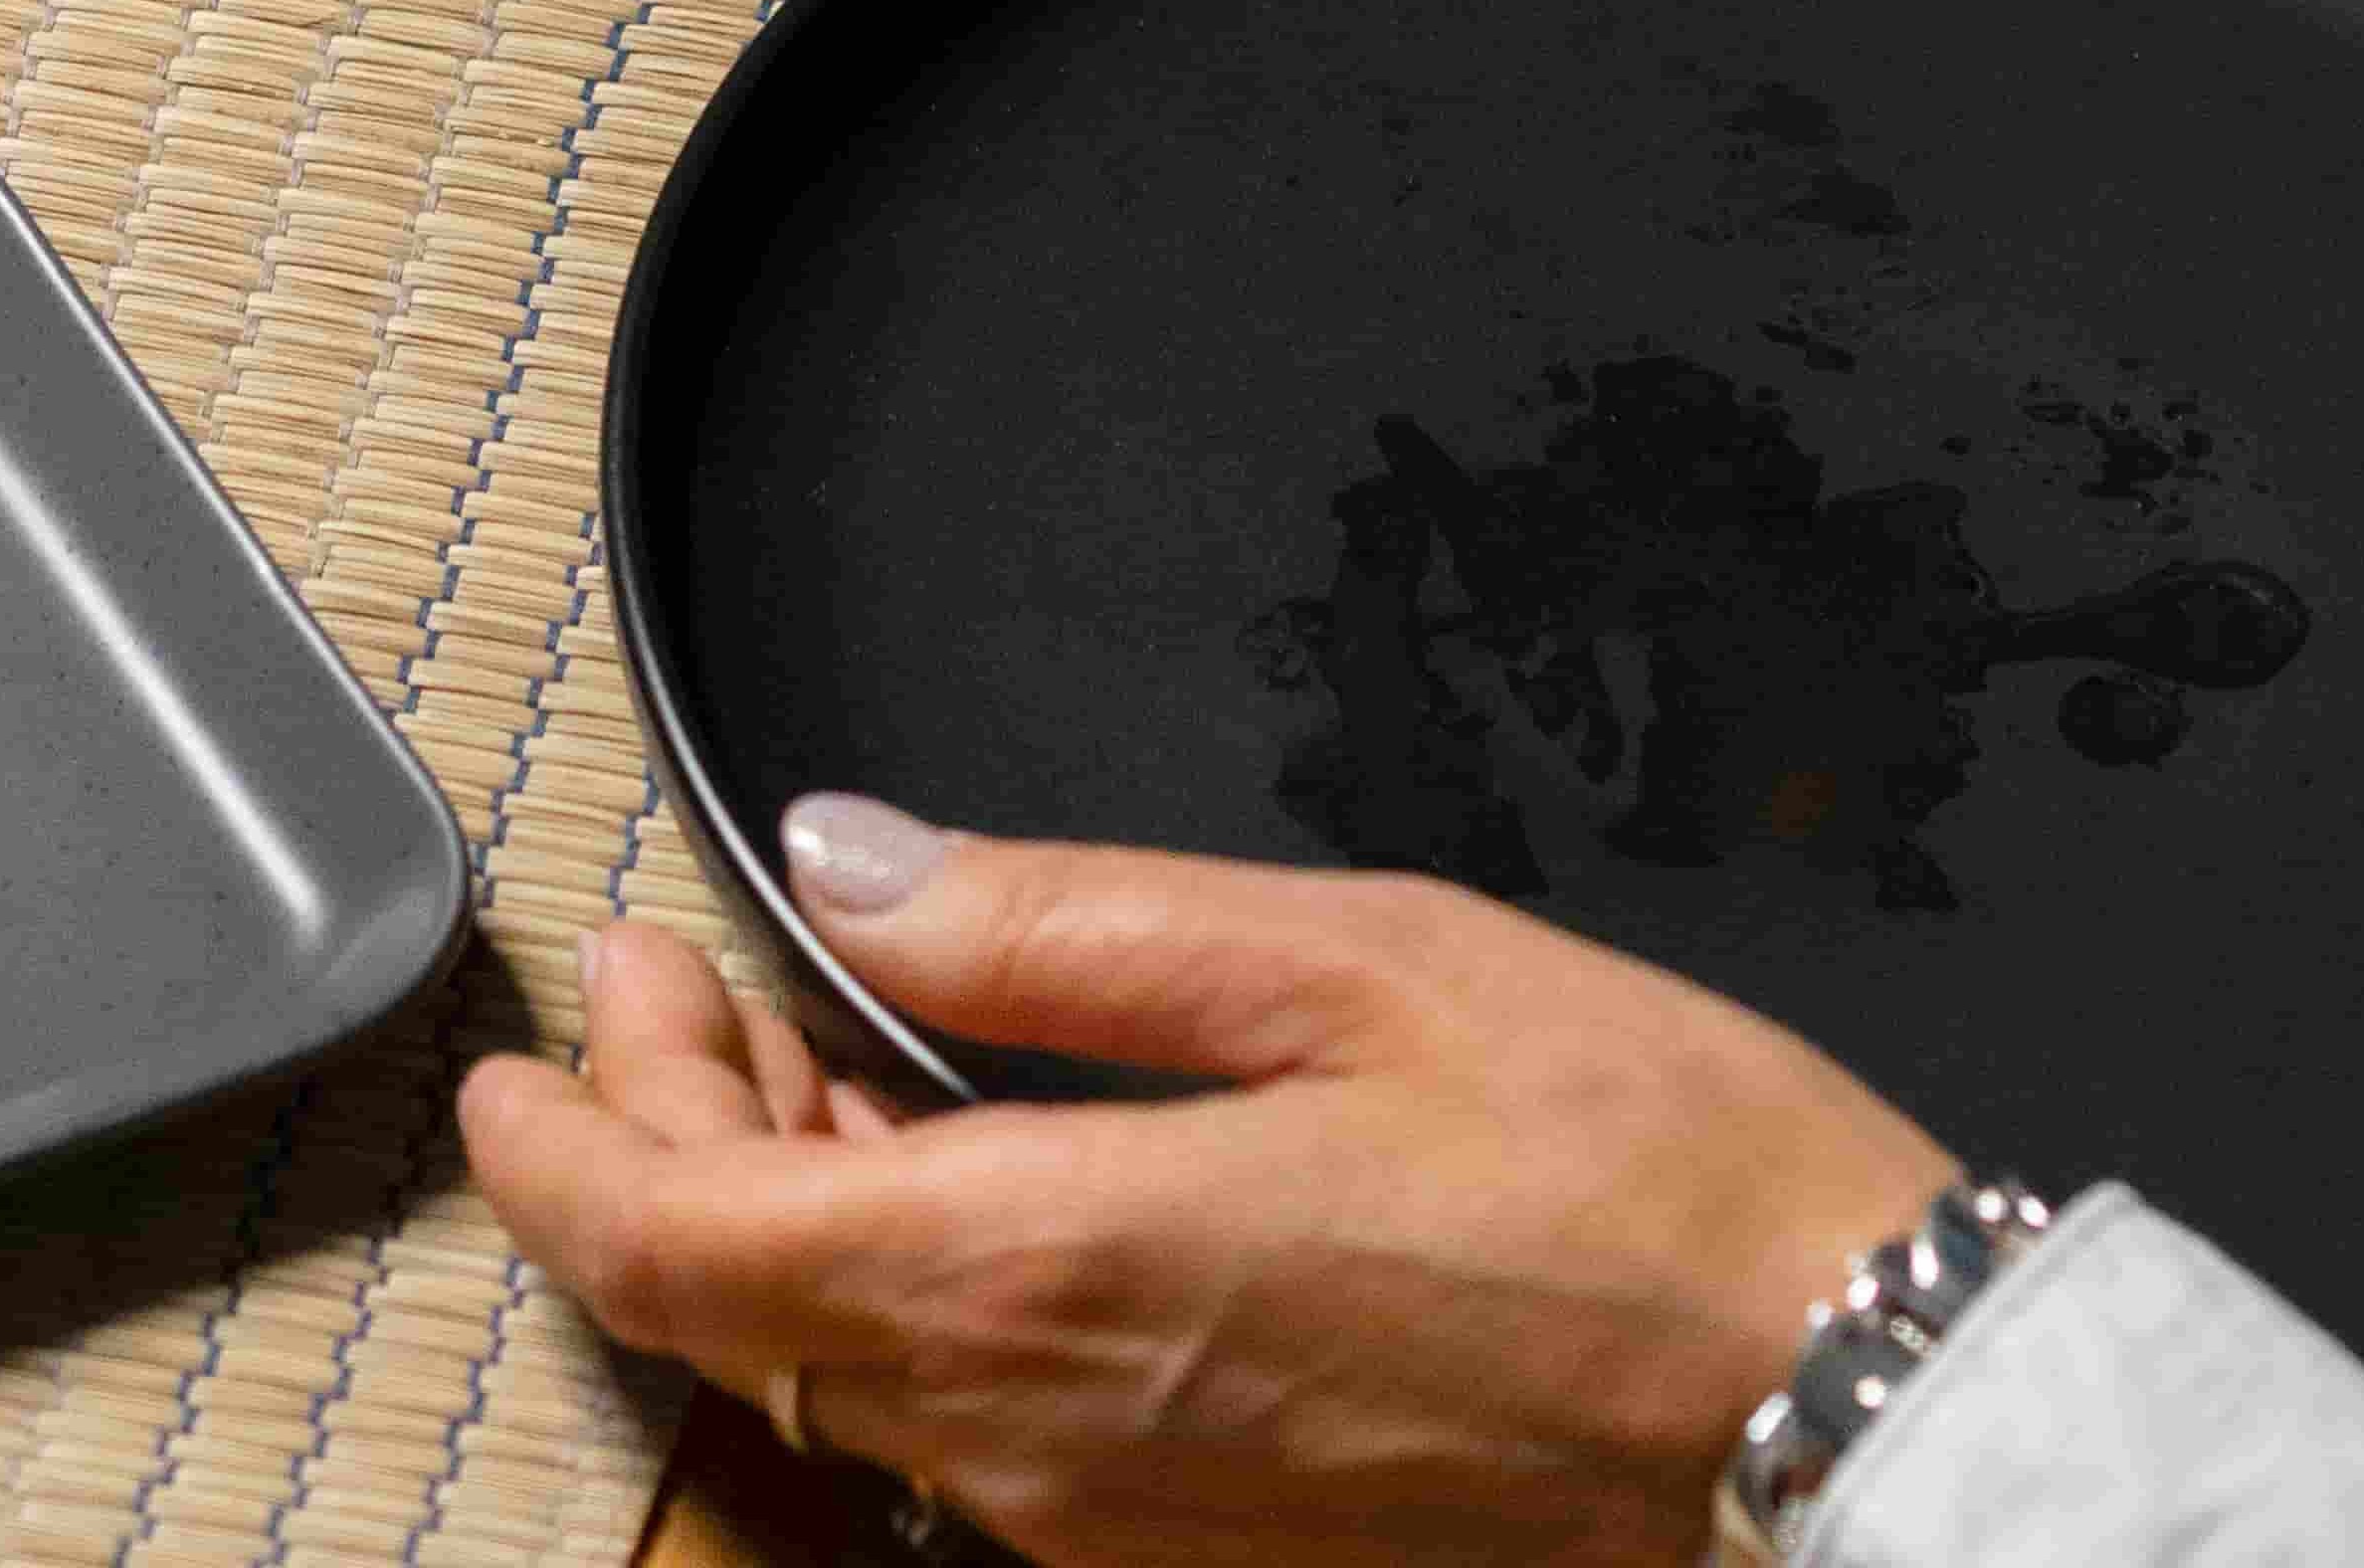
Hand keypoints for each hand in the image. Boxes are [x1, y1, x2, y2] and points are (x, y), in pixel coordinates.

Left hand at [456, 799, 1951, 1565]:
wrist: (1841, 1412)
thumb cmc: (1641, 1183)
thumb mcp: (1341, 958)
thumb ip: (1055, 920)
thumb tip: (848, 863)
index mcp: (1051, 1273)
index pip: (680, 1241)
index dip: (560, 1137)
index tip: (521, 1040)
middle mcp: (1047, 1436)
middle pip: (738, 1309)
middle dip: (661, 1136)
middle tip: (675, 988)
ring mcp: (1118, 1517)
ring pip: (849, 1367)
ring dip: (788, 1209)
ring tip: (802, 1049)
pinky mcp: (1199, 1543)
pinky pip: (975, 1423)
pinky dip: (913, 1286)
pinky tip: (956, 1167)